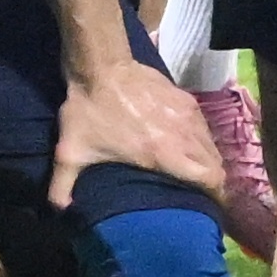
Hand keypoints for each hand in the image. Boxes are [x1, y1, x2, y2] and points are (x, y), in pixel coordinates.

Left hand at [51, 57, 227, 207]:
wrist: (100, 64)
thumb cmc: (88, 111)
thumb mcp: (70, 153)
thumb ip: (62, 187)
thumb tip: (59, 212)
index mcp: (165, 154)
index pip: (210, 179)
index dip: (217, 197)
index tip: (212, 209)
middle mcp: (184, 135)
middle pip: (217, 165)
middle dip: (215, 183)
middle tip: (204, 196)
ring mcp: (188, 114)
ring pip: (213, 146)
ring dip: (209, 162)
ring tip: (198, 173)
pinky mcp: (185, 98)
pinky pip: (204, 127)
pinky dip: (202, 141)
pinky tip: (188, 146)